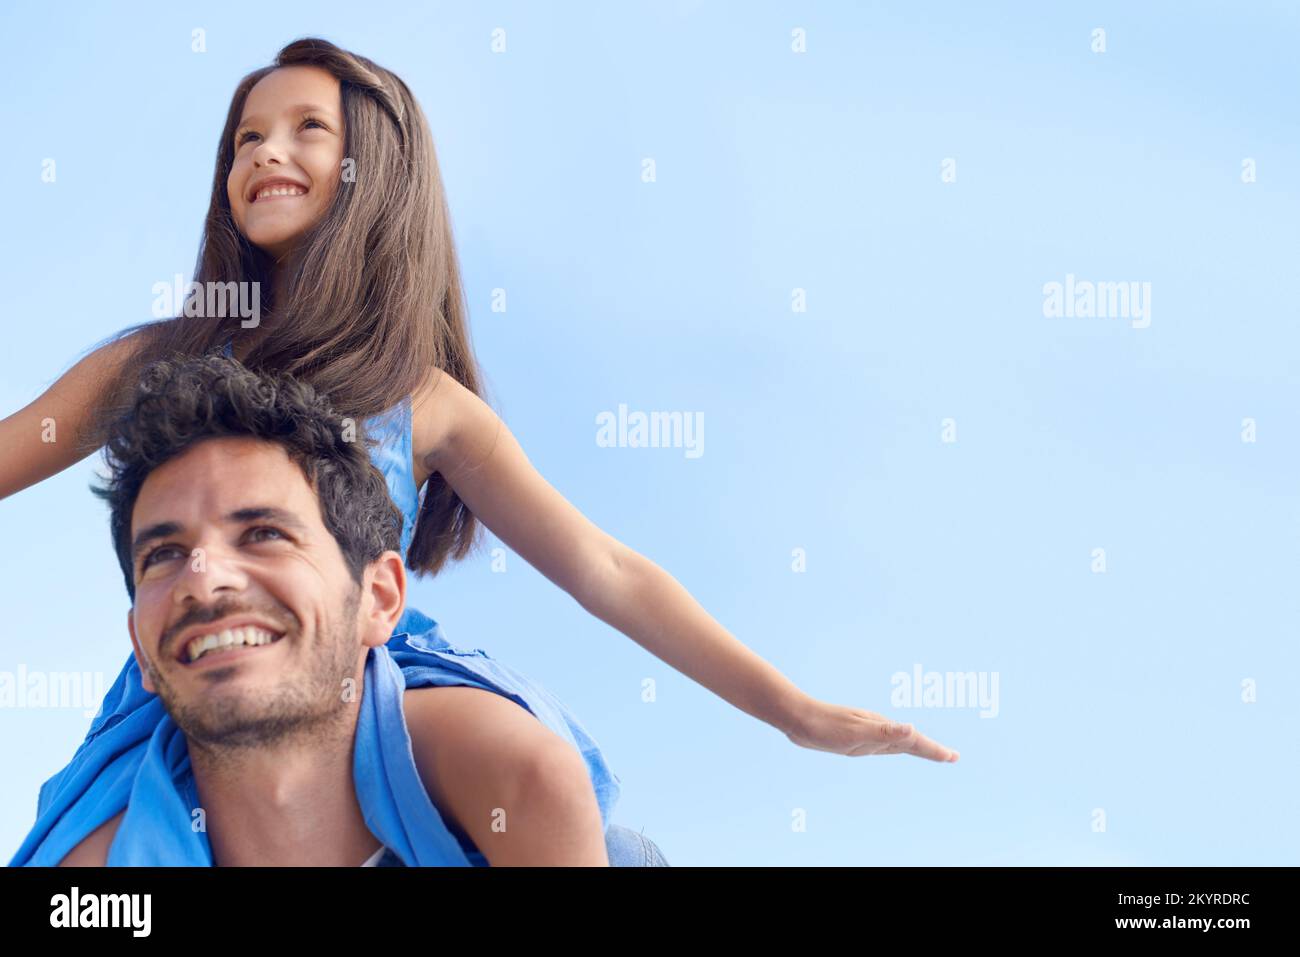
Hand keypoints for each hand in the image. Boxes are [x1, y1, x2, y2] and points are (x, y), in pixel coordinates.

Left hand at [784, 698, 958, 761]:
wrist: (797, 718)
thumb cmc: (825, 727)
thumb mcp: (855, 732)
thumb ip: (883, 732)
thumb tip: (911, 728)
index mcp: (881, 728)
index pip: (913, 741)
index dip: (933, 750)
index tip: (953, 757)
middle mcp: (877, 728)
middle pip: (911, 741)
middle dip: (931, 749)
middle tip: (952, 757)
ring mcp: (866, 731)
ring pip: (897, 742)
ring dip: (915, 747)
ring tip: (930, 752)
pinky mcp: (854, 735)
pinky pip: (882, 744)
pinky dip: (894, 747)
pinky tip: (891, 747)